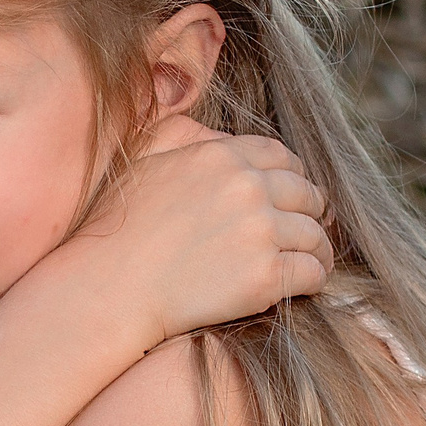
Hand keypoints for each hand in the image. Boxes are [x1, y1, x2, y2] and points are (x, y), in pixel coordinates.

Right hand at [53, 125, 331, 345]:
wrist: (109, 287)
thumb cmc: (115, 229)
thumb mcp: (144, 161)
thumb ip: (184, 138)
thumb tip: (219, 139)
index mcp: (220, 156)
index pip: (281, 156)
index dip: (293, 175)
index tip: (292, 194)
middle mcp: (247, 187)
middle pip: (306, 193)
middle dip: (310, 211)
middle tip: (306, 228)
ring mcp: (260, 231)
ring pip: (315, 234)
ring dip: (316, 247)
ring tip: (310, 259)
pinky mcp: (266, 275)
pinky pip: (313, 272)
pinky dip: (315, 278)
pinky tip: (305, 283)